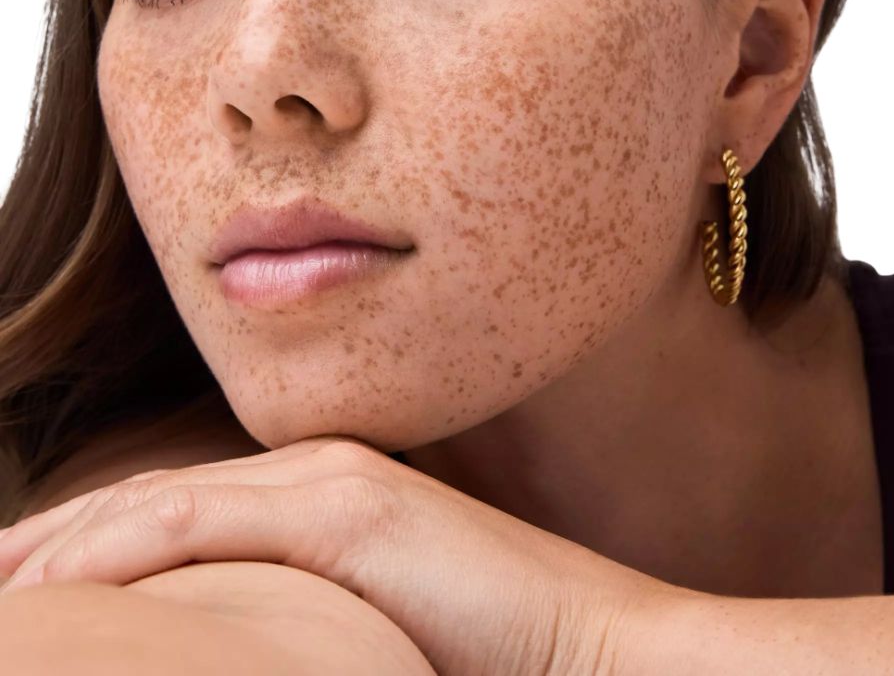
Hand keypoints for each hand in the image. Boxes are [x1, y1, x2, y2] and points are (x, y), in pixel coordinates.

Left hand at [0, 436, 671, 675]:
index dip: (96, 541)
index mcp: (327, 503)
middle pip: (158, 497)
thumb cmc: (494, 660)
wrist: (597, 650)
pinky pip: (203, 521)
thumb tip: (240, 658)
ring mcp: (336, 483)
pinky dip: (121, 547)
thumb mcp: (371, 639)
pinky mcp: (351, 508)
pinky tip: (53, 583)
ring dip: (67, 540)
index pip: (187, 513)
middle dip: (58, 535)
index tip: (24, 586)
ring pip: (165, 501)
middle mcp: (320, 475)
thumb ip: (306, 630)